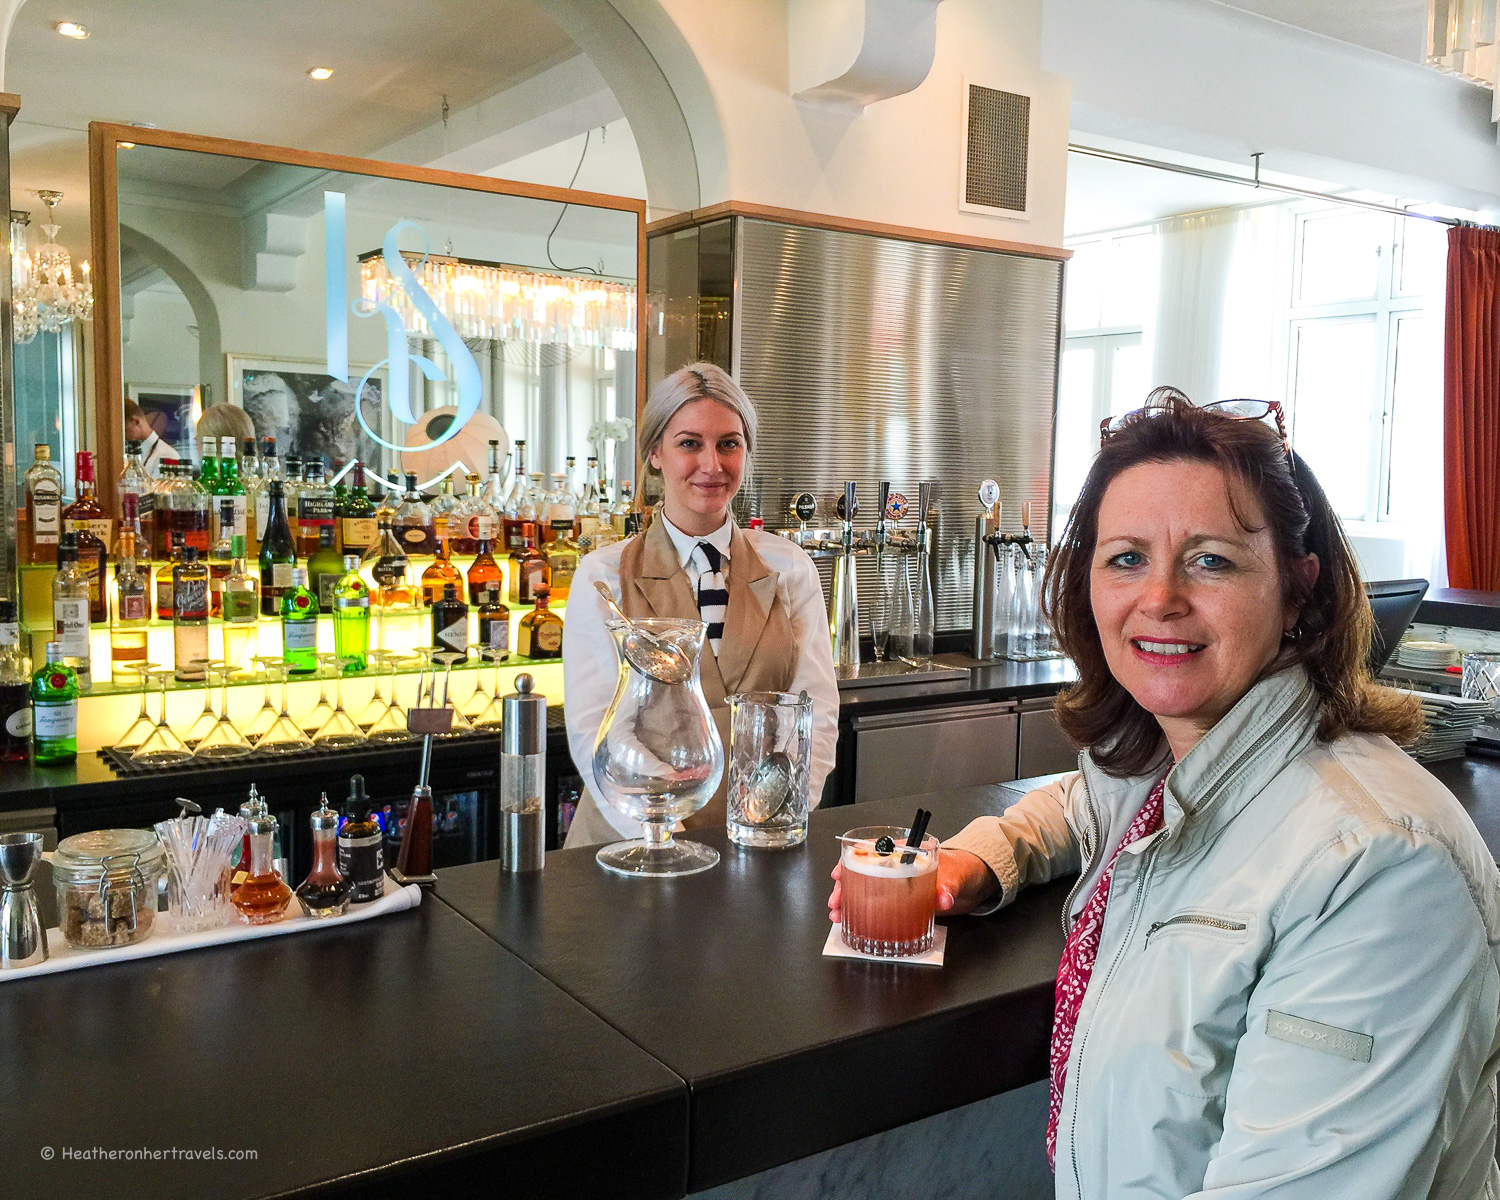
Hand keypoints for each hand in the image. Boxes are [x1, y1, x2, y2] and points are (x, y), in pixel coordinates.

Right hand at [827, 847, 999, 922]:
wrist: (973, 884)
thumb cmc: (962, 870)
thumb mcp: (956, 876)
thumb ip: (949, 887)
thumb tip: (944, 897)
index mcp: (905, 851)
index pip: (873, 850)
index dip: (852, 859)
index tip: (840, 871)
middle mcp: (896, 865)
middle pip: (862, 871)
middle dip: (844, 886)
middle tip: (836, 901)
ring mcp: (896, 884)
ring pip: (865, 889)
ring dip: (848, 901)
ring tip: (837, 914)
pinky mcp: (900, 900)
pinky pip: (877, 904)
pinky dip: (862, 912)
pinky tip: (851, 921)